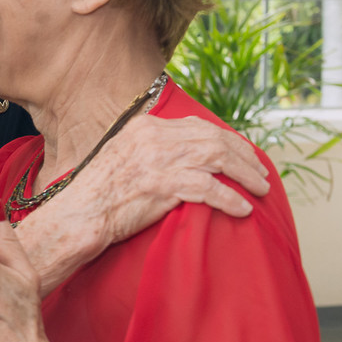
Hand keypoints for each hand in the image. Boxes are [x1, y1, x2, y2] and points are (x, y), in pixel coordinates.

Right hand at [16, 115, 269, 291]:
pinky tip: (243, 209)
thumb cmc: (98, 194)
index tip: (243, 154)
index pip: (198, 126)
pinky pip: (210, 188)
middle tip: (261, 174)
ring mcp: (160, 160)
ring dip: (246, 175)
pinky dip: (231, 199)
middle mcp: (155, 137)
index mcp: (146, 127)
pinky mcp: (164, 185)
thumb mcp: (121, 157)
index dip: (227, 139)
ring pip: (218, 159)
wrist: (80, 215)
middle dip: (245, 156)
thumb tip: (179, 154)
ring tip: (261, 191)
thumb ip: (149, 149)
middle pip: (215, 139)